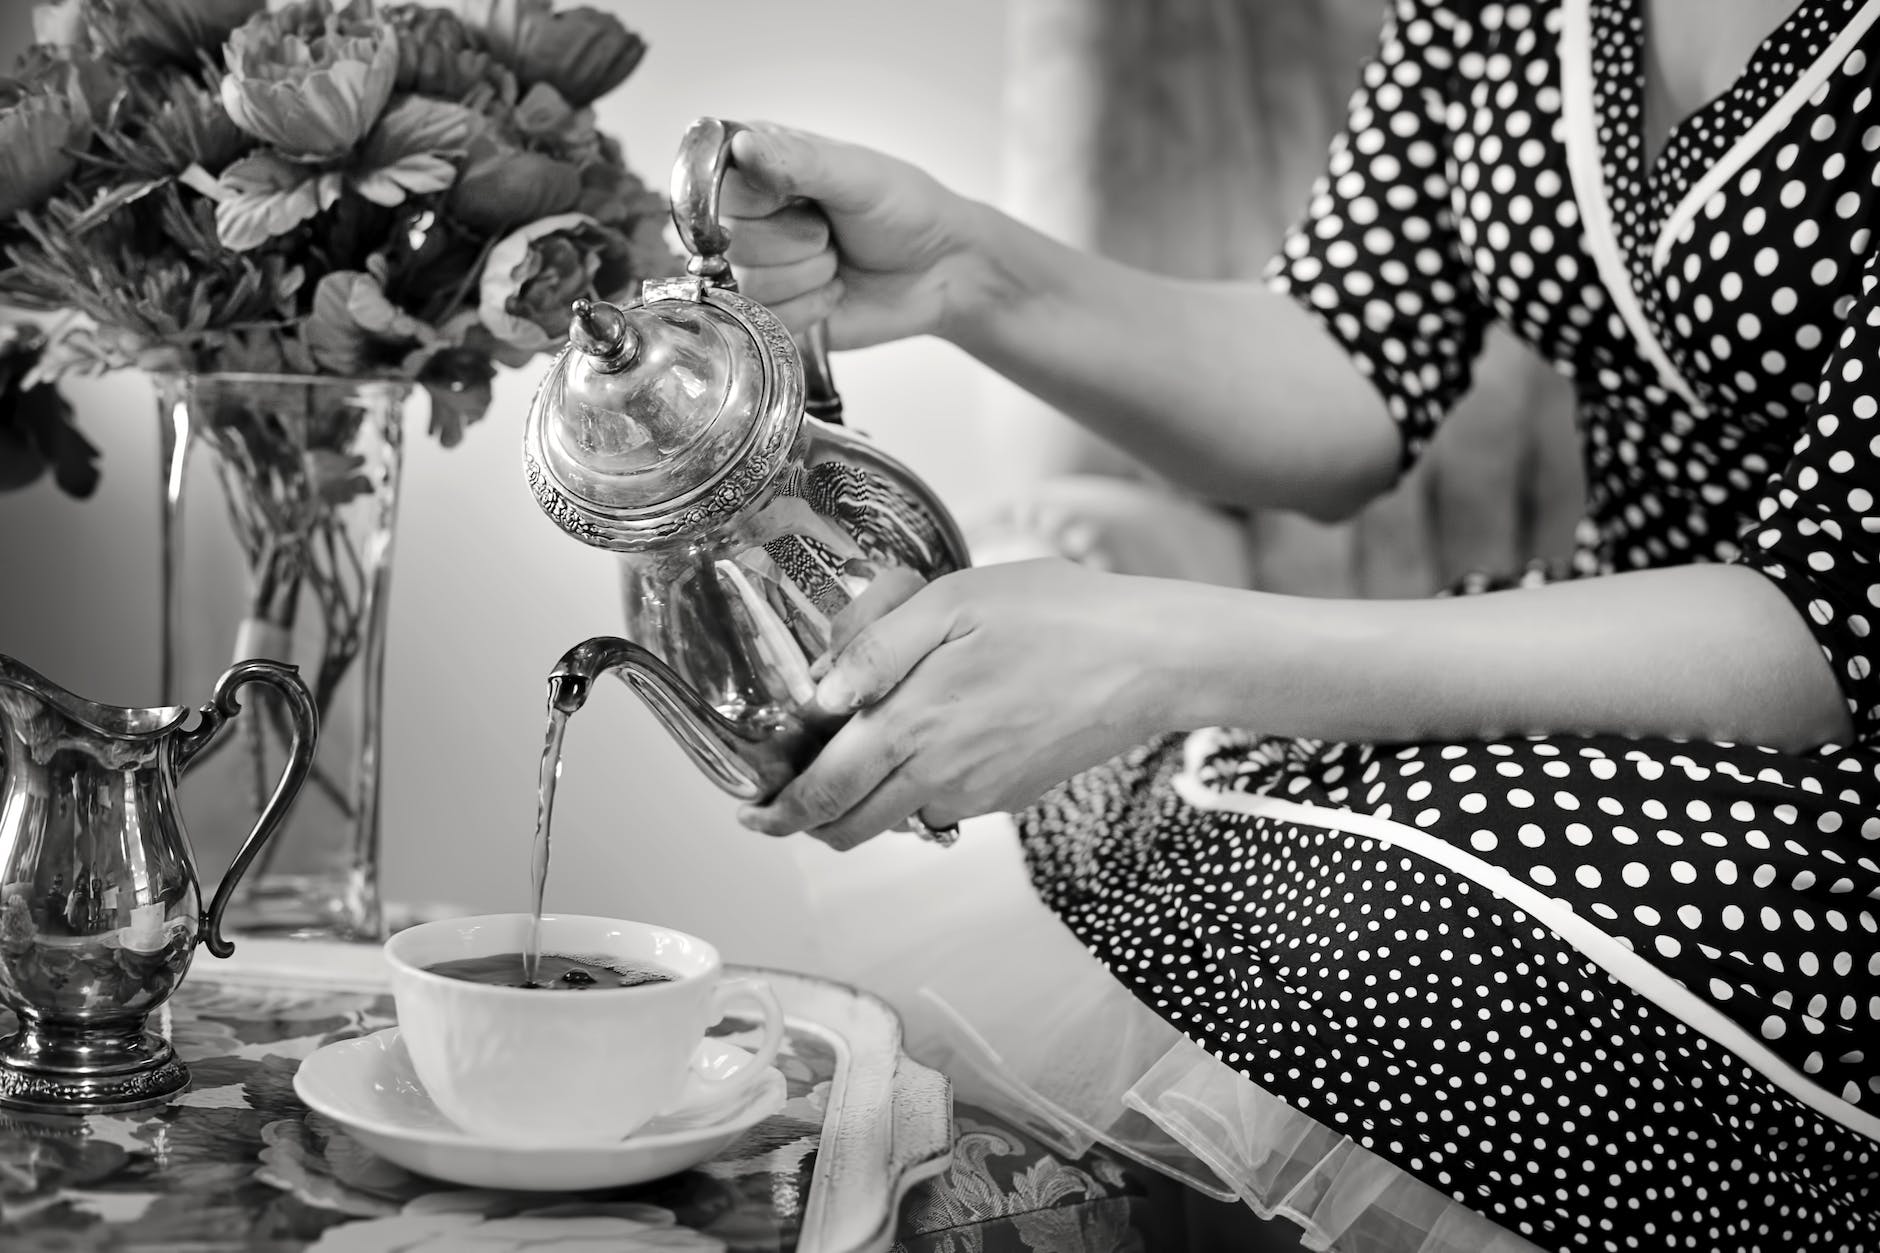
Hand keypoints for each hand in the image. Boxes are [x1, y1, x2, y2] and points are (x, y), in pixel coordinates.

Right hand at [719, 123, 990, 347]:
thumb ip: (796, 161)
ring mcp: (757, 267)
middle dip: (795, 242)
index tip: (799, 200)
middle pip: (731, 241)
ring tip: (836, 260)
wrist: (943, 271)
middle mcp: (748, 216)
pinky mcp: (772, 313)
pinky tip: (834, 291)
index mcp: (758, 165)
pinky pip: (764, 321)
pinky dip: (810, 309)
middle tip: (830, 232)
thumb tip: (740, 144)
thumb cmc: (905, 210)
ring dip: (807, 277)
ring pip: (748, 285)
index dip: (759, 201)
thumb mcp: (856, 175)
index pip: (714, 184)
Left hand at [736, 560, 1179, 849]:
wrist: (1149, 660)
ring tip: (860, 759)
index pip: (825, 792)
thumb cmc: (1055, 616)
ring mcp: (980, 794)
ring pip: (900, 818)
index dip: (779, 811)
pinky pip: (947, 804)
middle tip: (783, 806)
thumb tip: (819, 698)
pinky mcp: (1014, 795)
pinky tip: (933, 743)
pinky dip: (920, 790)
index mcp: (913, 726)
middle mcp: (941, 775)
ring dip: (867, 804)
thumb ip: (876, 650)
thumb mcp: (952, 602)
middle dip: (810, 822)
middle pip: (853, 826)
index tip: (751, 814)